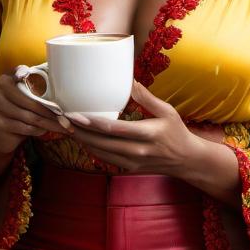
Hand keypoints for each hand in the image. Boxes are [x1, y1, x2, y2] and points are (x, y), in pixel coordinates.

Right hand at [0, 70, 69, 155]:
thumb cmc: (18, 109)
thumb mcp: (25, 96)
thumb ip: (37, 88)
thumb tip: (64, 87)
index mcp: (7, 79)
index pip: (31, 84)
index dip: (47, 94)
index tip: (62, 102)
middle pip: (32, 103)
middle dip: (52, 113)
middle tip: (67, 119)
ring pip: (30, 117)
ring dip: (49, 124)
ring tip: (62, 127)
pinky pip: (24, 127)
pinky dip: (38, 130)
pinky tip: (45, 130)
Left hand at [63, 79, 199, 174]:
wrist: (186, 161)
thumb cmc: (177, 133)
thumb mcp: (166, 111)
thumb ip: (146, 97)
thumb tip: (129, 80)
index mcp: (147, 134)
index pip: (114, 130)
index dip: (92, 123)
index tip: (76, 114)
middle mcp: (137, 151)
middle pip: (101, 143)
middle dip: (80, 132)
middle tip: (62, 120)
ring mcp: (132, 163)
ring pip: (100, 153)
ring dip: (82, 141)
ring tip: (67, 128)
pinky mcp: (128, 169)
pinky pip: (105, 159)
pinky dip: (92, 149)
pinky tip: (82, 138)